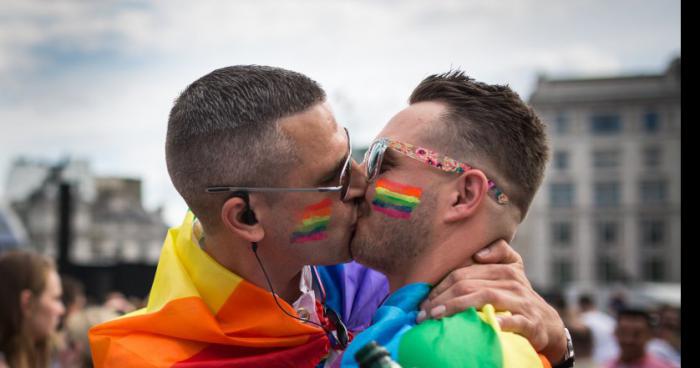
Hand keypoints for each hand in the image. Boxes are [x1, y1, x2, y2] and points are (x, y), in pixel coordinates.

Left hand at [417, 239, 567, 363]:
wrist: (547, 323)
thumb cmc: (518, 296)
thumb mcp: (512, 269)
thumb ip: (498, 252)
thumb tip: (479, 253)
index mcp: (503, 268)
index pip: (462, 273)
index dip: (439, 286)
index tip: (423, 301)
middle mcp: (511, 281)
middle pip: (469, 284)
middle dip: (441, 299)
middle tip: (423, 314)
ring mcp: (521, 301)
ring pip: (485, 297)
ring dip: (457, 307)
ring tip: (437, 317)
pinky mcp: (529, 321)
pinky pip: (512, 320)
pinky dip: (497, 321)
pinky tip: (482, 325)